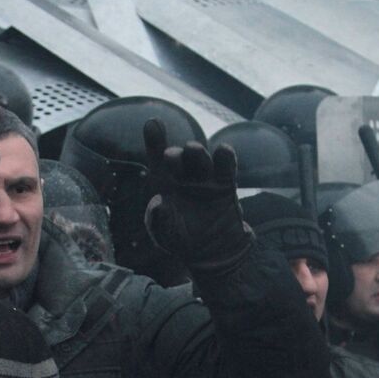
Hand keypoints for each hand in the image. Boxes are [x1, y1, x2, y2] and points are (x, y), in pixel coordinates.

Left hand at [142, 119, 250, 273]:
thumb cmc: (183, 241)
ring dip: (197, 154)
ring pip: (201, 160)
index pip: (157, 160)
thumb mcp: (167, 235)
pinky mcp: (225, 186)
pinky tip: (224, 151)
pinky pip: (226, 168)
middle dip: (174, 155)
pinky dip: (225, 158)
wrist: (213, 253)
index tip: (152, 124)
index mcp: (165, 184)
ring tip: (193, 151)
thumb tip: (158, 203)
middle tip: (170, 156)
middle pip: (179, 158)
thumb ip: (161, 221)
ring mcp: (205, 180)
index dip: (154, 141)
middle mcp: (184, 177)